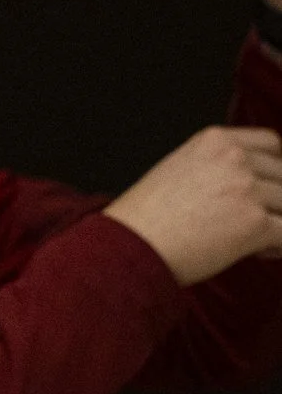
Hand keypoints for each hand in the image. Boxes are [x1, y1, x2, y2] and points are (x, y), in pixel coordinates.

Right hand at [103, 126, 281, 285]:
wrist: (127, 245)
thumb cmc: (146, 218)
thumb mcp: (179, 170)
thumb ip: (218, 167)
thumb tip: (254, 186)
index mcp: (215, 140)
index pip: (271, 144)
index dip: (274, 168)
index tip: (266, 187)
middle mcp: (235, 159)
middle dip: (275, 200)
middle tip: (253, 222)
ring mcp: (247, 189)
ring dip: (278, 222)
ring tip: (256, 242)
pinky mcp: (255, 223)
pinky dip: (279, 246)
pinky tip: (259, 253)